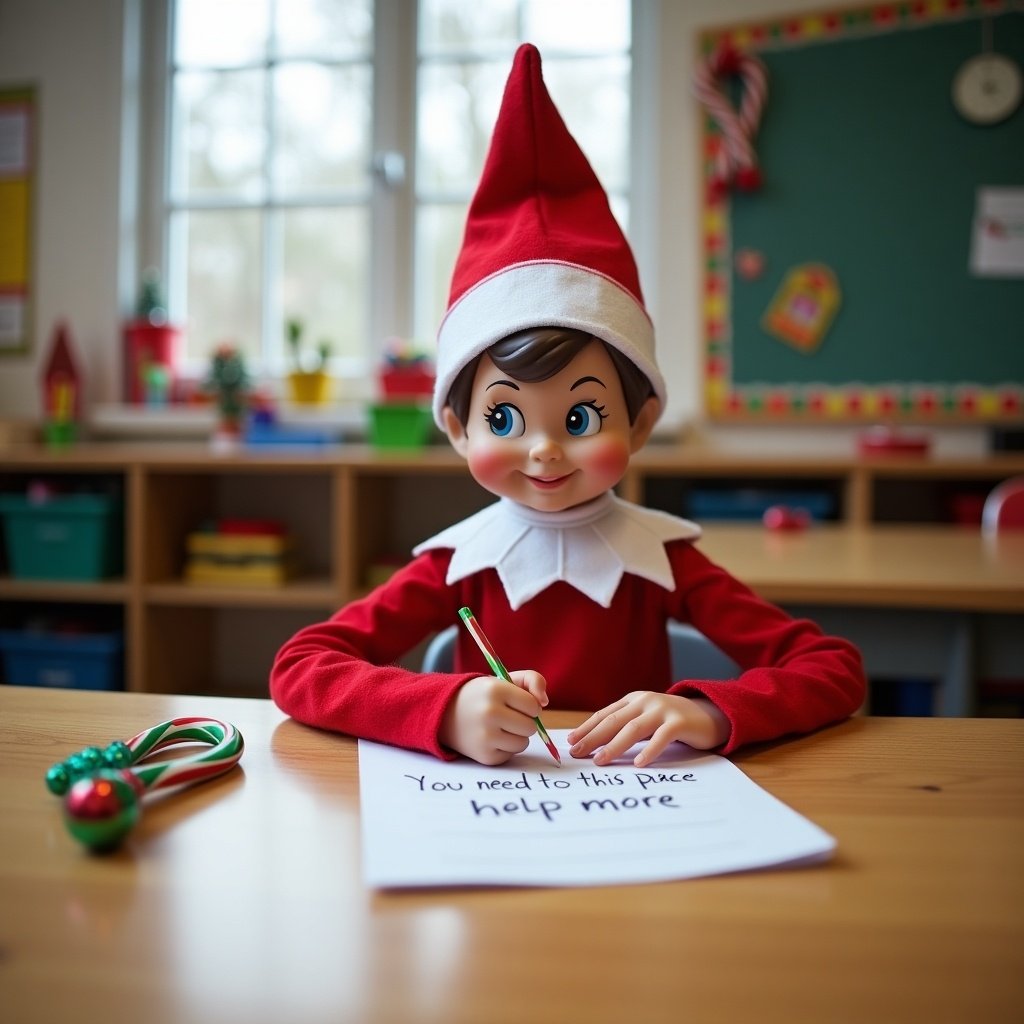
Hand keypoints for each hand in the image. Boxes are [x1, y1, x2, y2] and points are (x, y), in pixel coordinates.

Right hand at [439, 670, 548, 765]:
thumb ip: (533, 680)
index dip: (529, 705)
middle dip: (524, 721)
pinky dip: (506, 748)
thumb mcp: (505, 679)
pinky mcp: (485, 756)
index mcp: (496, 690)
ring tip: (501, 727)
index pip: (533, 706)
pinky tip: (492, 738)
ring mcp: (486, 737)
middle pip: (530, 727)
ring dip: (517, 736)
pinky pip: (511, 755)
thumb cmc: (482, 695)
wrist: (445, 713)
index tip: (517, 703)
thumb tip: (545, 702)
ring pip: (523, 743)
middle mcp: (489, 713)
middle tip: (509, 716)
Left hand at [567, 692, 729, 767]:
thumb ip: (626, 725)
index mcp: (633, 700)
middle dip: (593, 738)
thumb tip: (596, 745)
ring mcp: (662, 710)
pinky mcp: (679, 722)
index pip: (605, 714)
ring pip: (633, 729)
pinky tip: (638, 764)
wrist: (710, 713)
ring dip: (614, 746)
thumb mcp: (646, 718)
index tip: (570, 742)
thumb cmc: (672, 720)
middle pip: (614, 721)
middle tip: (578, 753)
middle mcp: (645, 702)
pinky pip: (661, 737)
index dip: (587, 728)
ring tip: (600, 760)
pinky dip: (649, 751)